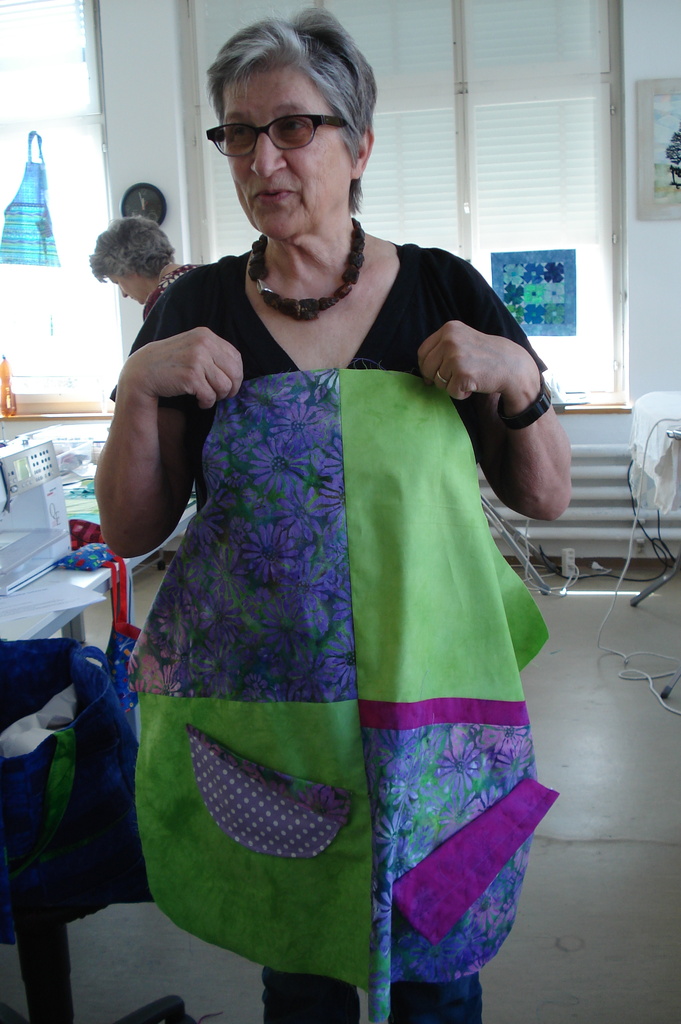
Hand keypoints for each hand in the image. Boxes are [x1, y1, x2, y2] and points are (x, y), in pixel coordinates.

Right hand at [120, 327, 243, 408]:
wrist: (143, 371)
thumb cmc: (170, 363)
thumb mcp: (191, 347)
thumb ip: (212, 352)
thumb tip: (237, 370)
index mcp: (206, 335)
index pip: (236, 358)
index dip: (236, 375)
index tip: (229, 384)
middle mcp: (203, 344)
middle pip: (235, 373)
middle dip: (231, 388)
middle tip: (220, 395)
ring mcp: (197, 359)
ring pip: (225, 386)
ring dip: (217, 396)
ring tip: (206, 397)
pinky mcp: (191, 376)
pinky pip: (210, 396)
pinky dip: (206, 403)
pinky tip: (199, 401)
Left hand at [417, 320, 539, 410]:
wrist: (512, 365)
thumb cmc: (486, 356)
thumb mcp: (463, 340)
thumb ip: (443, 349)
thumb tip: (424, 374)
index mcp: (449, 329)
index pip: (423, 351)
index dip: (426, 366)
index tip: (434, 374)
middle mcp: (450, 340)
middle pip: (427, 368)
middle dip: (437, 378)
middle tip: (455, 377)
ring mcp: (456, 356)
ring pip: (438, 382)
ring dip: (452, 385)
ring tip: (469, 377)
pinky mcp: (463, 374)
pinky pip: (451, 392)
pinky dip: (461, 394)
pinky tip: (473, 384)